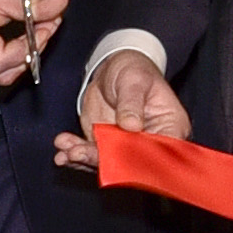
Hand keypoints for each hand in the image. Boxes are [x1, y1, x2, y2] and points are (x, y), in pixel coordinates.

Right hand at [0, 0, 65, 94]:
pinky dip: (2, 66)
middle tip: (44, 29)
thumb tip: (59, 3)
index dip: (29, 48)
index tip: (45, 28)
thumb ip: (31, 3)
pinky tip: (6, 47)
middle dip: (29, 54)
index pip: (1, 59)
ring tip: (29, 36)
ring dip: (19, 61)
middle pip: (1, 73)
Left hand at [55, 47, 184, 171]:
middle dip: (104, 162)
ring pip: (108, 162)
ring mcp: (126, 146)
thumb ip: (132, 102)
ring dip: (85, 160)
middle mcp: (150, 143)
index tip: (117, 161)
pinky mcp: (106, 145)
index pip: (161, 153)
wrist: (113, 69)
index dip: (140, 163)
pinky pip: (91, 155)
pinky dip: (75, 155)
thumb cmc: (134, 71)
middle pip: (131, 163)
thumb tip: (131, 125)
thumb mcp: (135, 81)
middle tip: (80, 154)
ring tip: (68, 152)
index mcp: (170, 128)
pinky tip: (62, 153)